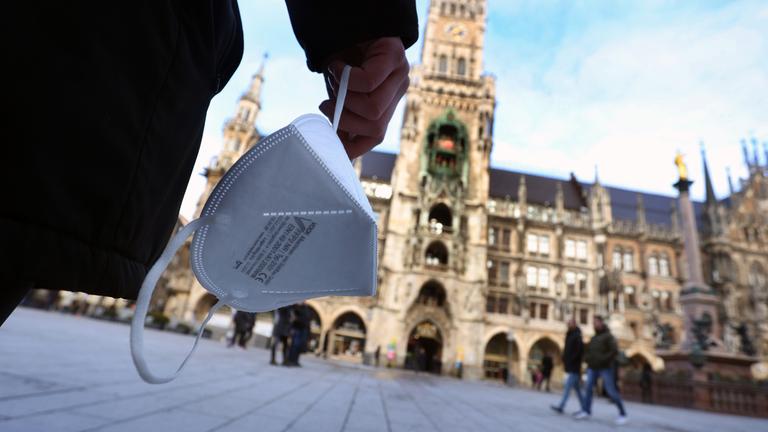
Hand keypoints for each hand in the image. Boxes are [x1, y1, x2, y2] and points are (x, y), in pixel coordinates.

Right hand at [319, 37, 409, 158]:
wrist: (346, 24)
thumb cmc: (341, 60)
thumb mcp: (340, 94)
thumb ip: (342, 116)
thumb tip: (336, 146)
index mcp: (385, 104)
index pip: (376, 135)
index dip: (354, 147)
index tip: (332, 148)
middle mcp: (398, 91)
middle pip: (375, 128)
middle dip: (345, 121)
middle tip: (327, 105)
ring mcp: (400, 74)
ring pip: (372, 110)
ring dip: (344, 99)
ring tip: (334, 79)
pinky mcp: (395, 57)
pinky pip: (367, 82)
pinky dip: (344, 77)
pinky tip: (338, 66)